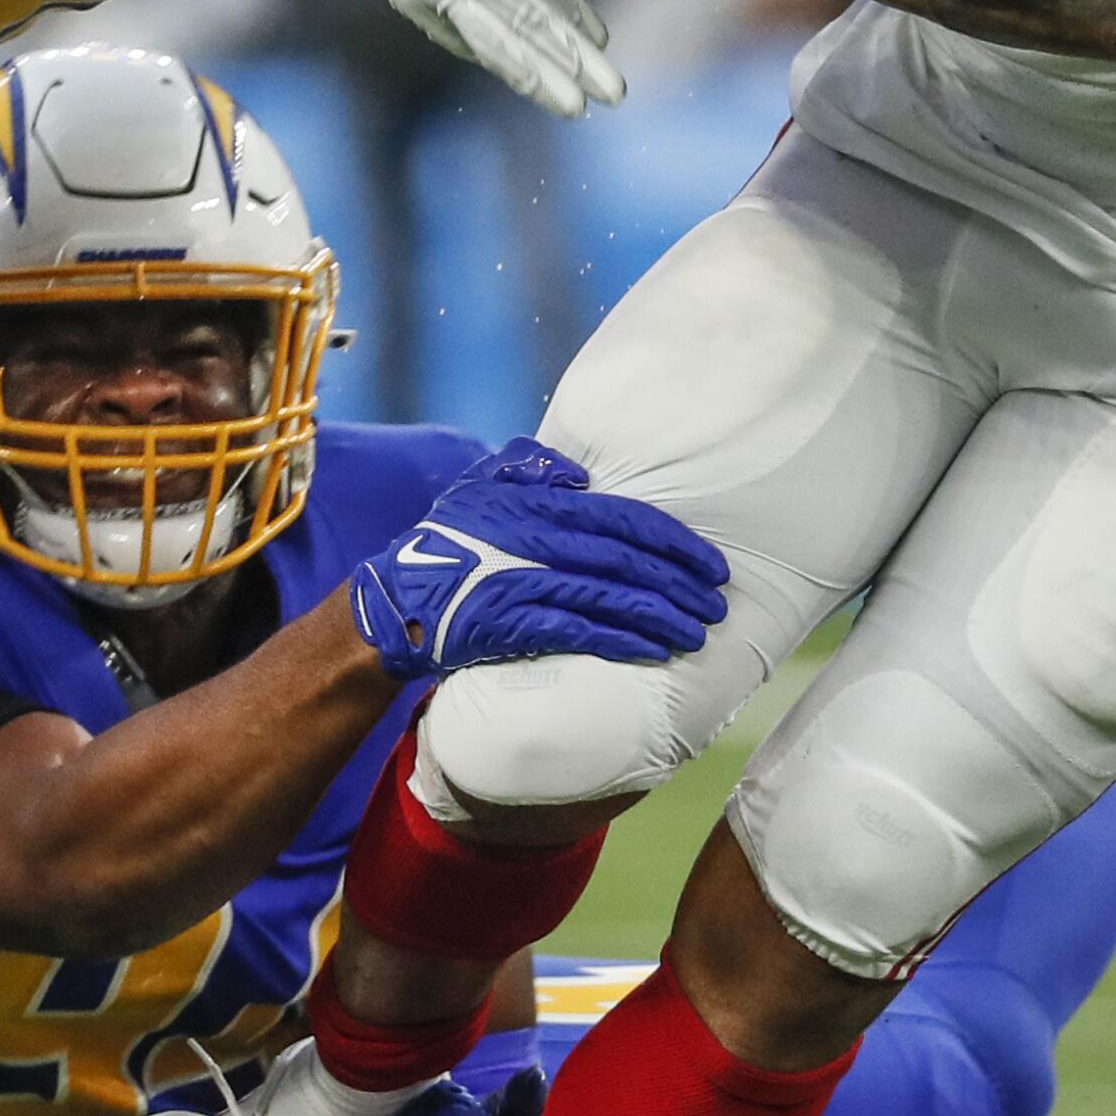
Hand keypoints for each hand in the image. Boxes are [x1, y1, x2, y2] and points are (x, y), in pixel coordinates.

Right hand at [348, 438, 728, 682]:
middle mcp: (537, 539)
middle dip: (679, 583)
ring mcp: (524, 581)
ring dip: (661, 616)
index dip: (674, 542)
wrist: (397, 596)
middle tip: (718, 604)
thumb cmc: (449, 536)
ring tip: (697, 633)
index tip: (712, 564)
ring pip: (610, 597)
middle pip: (627, 561)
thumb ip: (529, 465)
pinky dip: (620, 640)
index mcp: (540, 503)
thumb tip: (578, 471)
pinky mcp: (511, 623)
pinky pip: (578, 631)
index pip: (625, 518)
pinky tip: (653, 649)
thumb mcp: (482, 482)